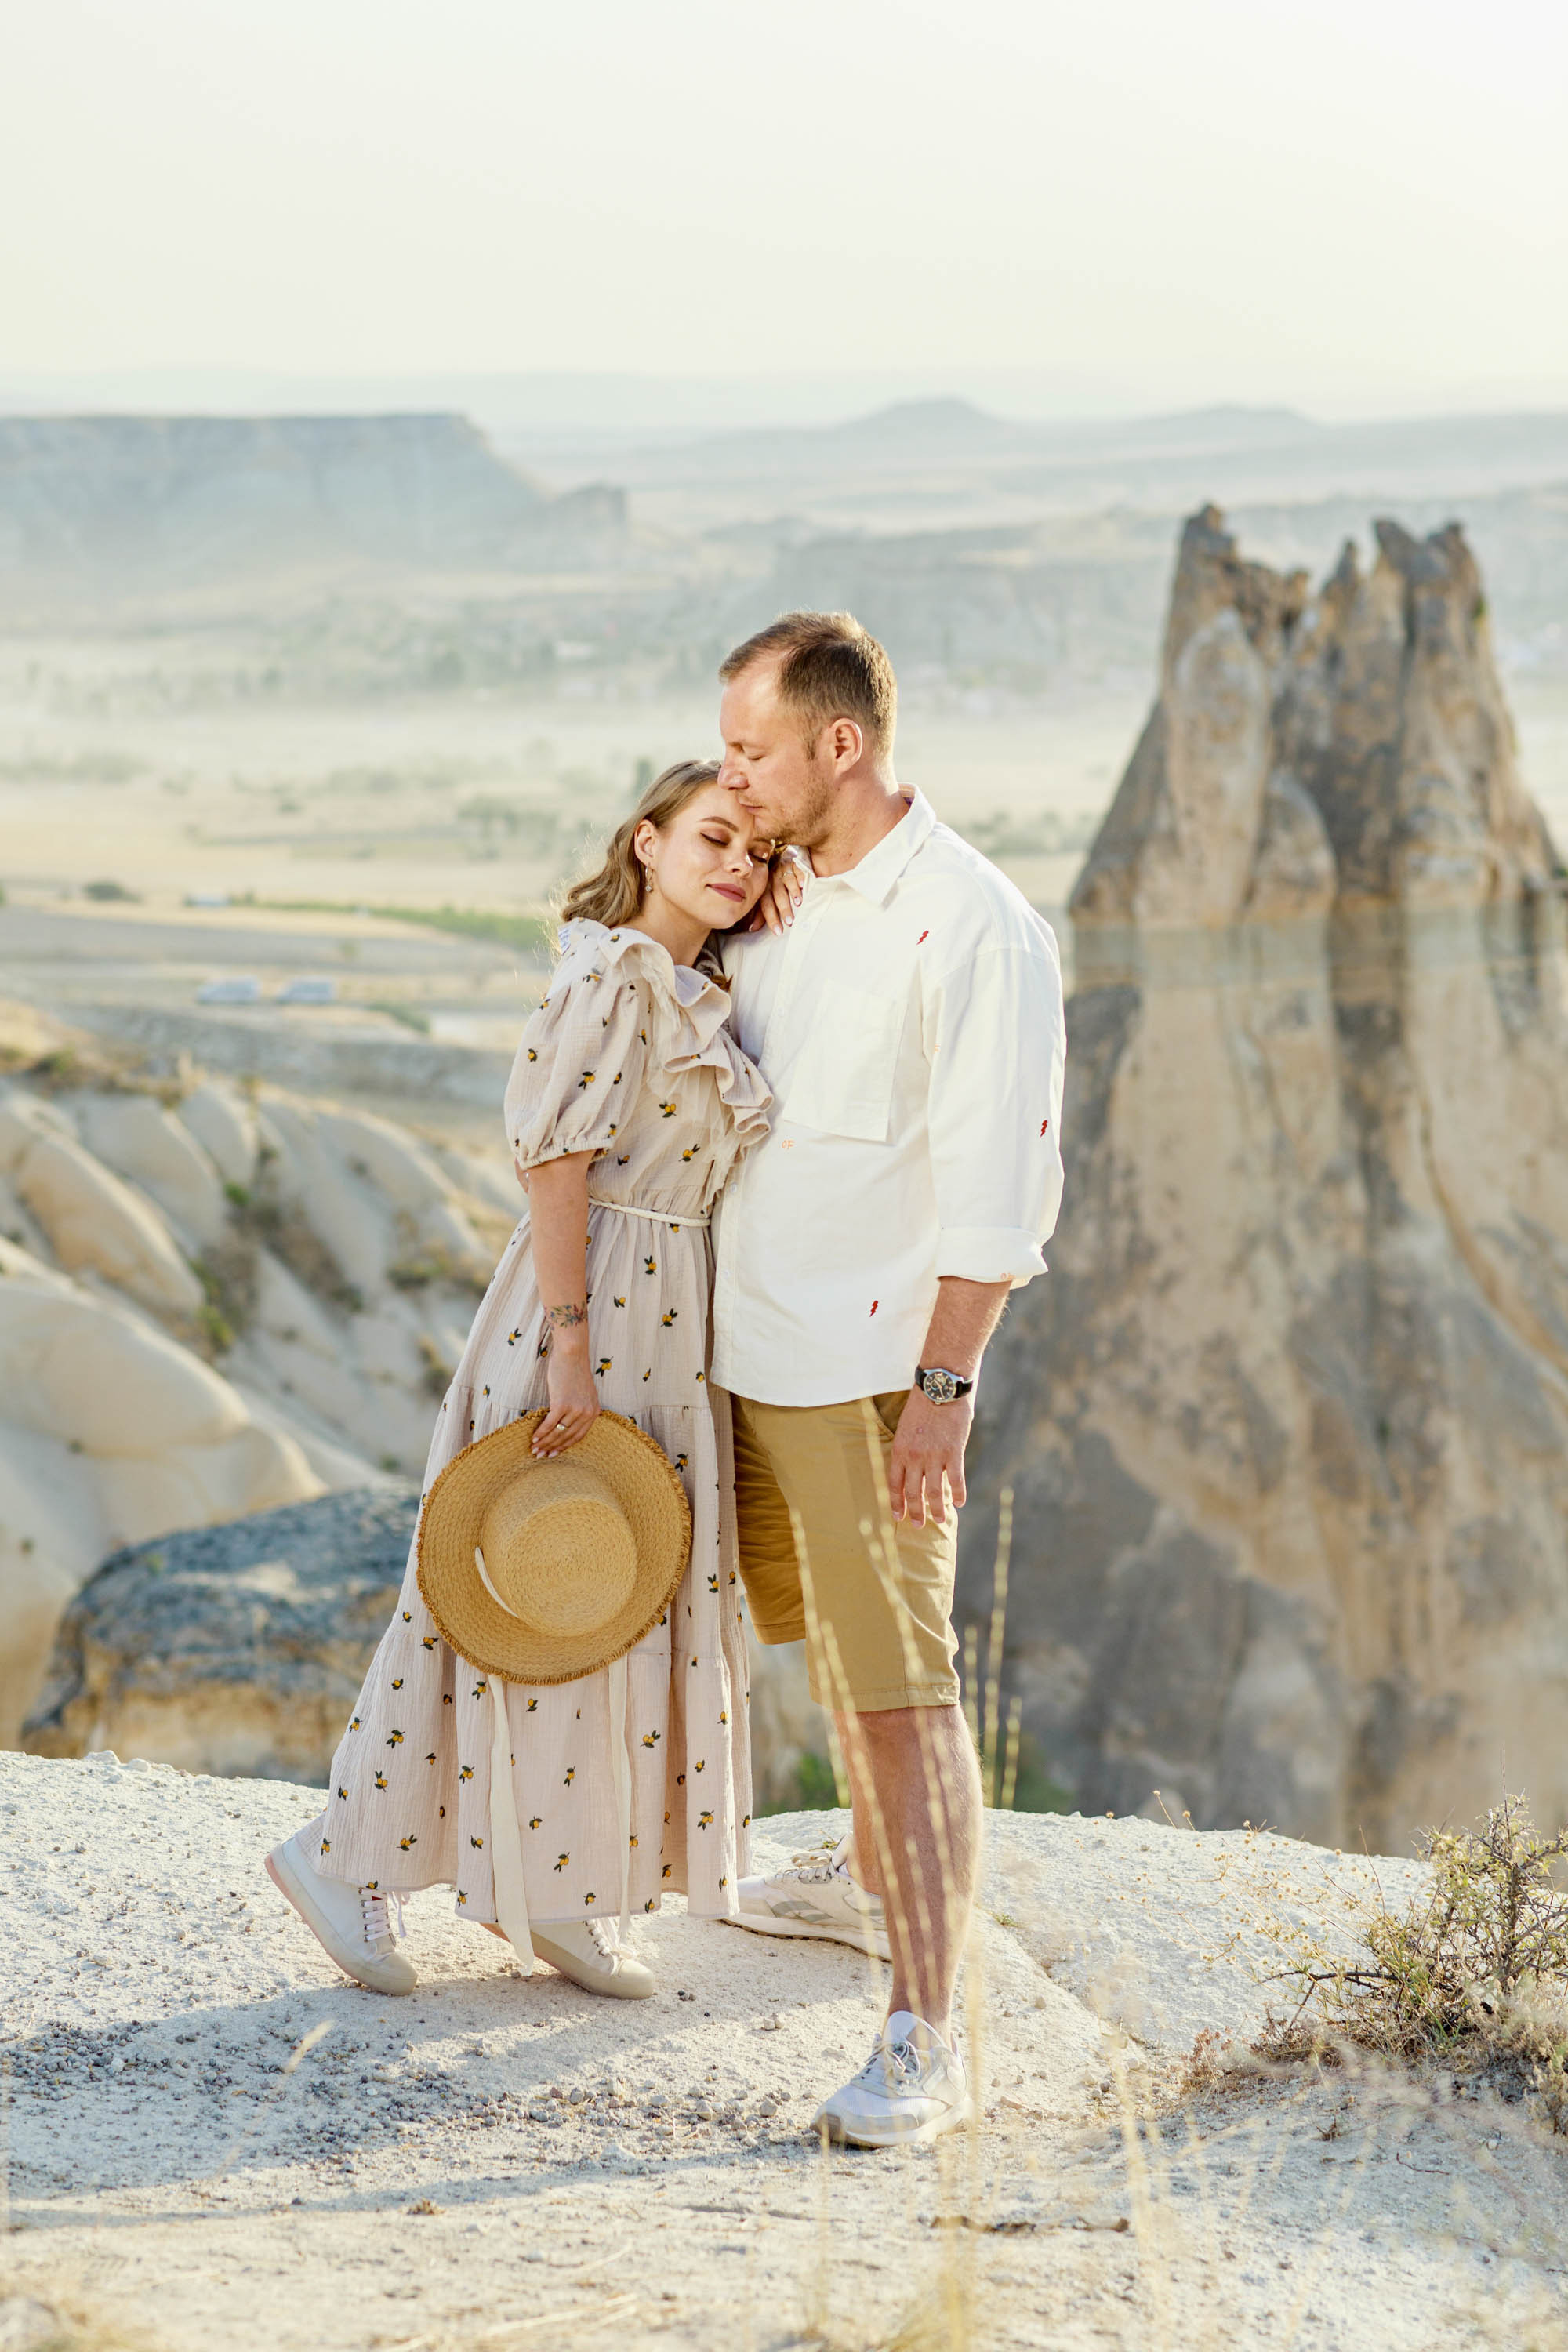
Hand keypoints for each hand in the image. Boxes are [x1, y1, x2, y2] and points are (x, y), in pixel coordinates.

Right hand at [532, 1344, 599, 1455]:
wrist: (572, 1354)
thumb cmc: (575, 1371)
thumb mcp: (584, 1393)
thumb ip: (579, 1408)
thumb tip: (564, 1425)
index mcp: (594, 1412)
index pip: (578, 1436)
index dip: (564, 1447)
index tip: (553, 1454)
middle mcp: (587, 1413)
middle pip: (567, 1437)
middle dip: (551, 1448)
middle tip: (539, 1455)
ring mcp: (575, 1409)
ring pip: (557, 1432)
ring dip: (544, 1442)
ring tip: (534, 1449)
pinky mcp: (562, 1404)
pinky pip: (549, 1423)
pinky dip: (540, 1432)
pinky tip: (533, 1438)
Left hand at [747, 846, 807, 933]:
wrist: (779, 855)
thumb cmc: (772, 881)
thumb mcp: (765, 895)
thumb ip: (760, 912)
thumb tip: (752, 928)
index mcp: (764, 888)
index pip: (766, 905)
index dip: (771, 918)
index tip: (778, 932)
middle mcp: (773, 879)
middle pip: (778, 895)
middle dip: (783, 909)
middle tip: (790, 922)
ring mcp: (784, 869)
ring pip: (788, 882)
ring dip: (793, 893)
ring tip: (799, 904)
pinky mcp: (795, 862)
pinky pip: (798, 869)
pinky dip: (801, 877)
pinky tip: (805, 885)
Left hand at [886, 1389, 972, 1526]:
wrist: (941, 1385)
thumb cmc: (924, 1402)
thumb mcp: (907, 1426)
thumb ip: (909, 1448)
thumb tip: (913, 1466)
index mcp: (900, 1449)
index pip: (894, 1484)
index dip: (896, 1502)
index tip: (898, 1516)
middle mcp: (914, 1456)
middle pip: (913, 1492)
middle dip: (916, 1512)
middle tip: (919, 1525)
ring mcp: (934, 1456)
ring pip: (934, 1492)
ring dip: (937, 1509)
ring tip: (940, 1520)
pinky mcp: (953, 1452)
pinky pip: (956, 1480)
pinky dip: (959, 1493)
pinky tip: (961, 1502)